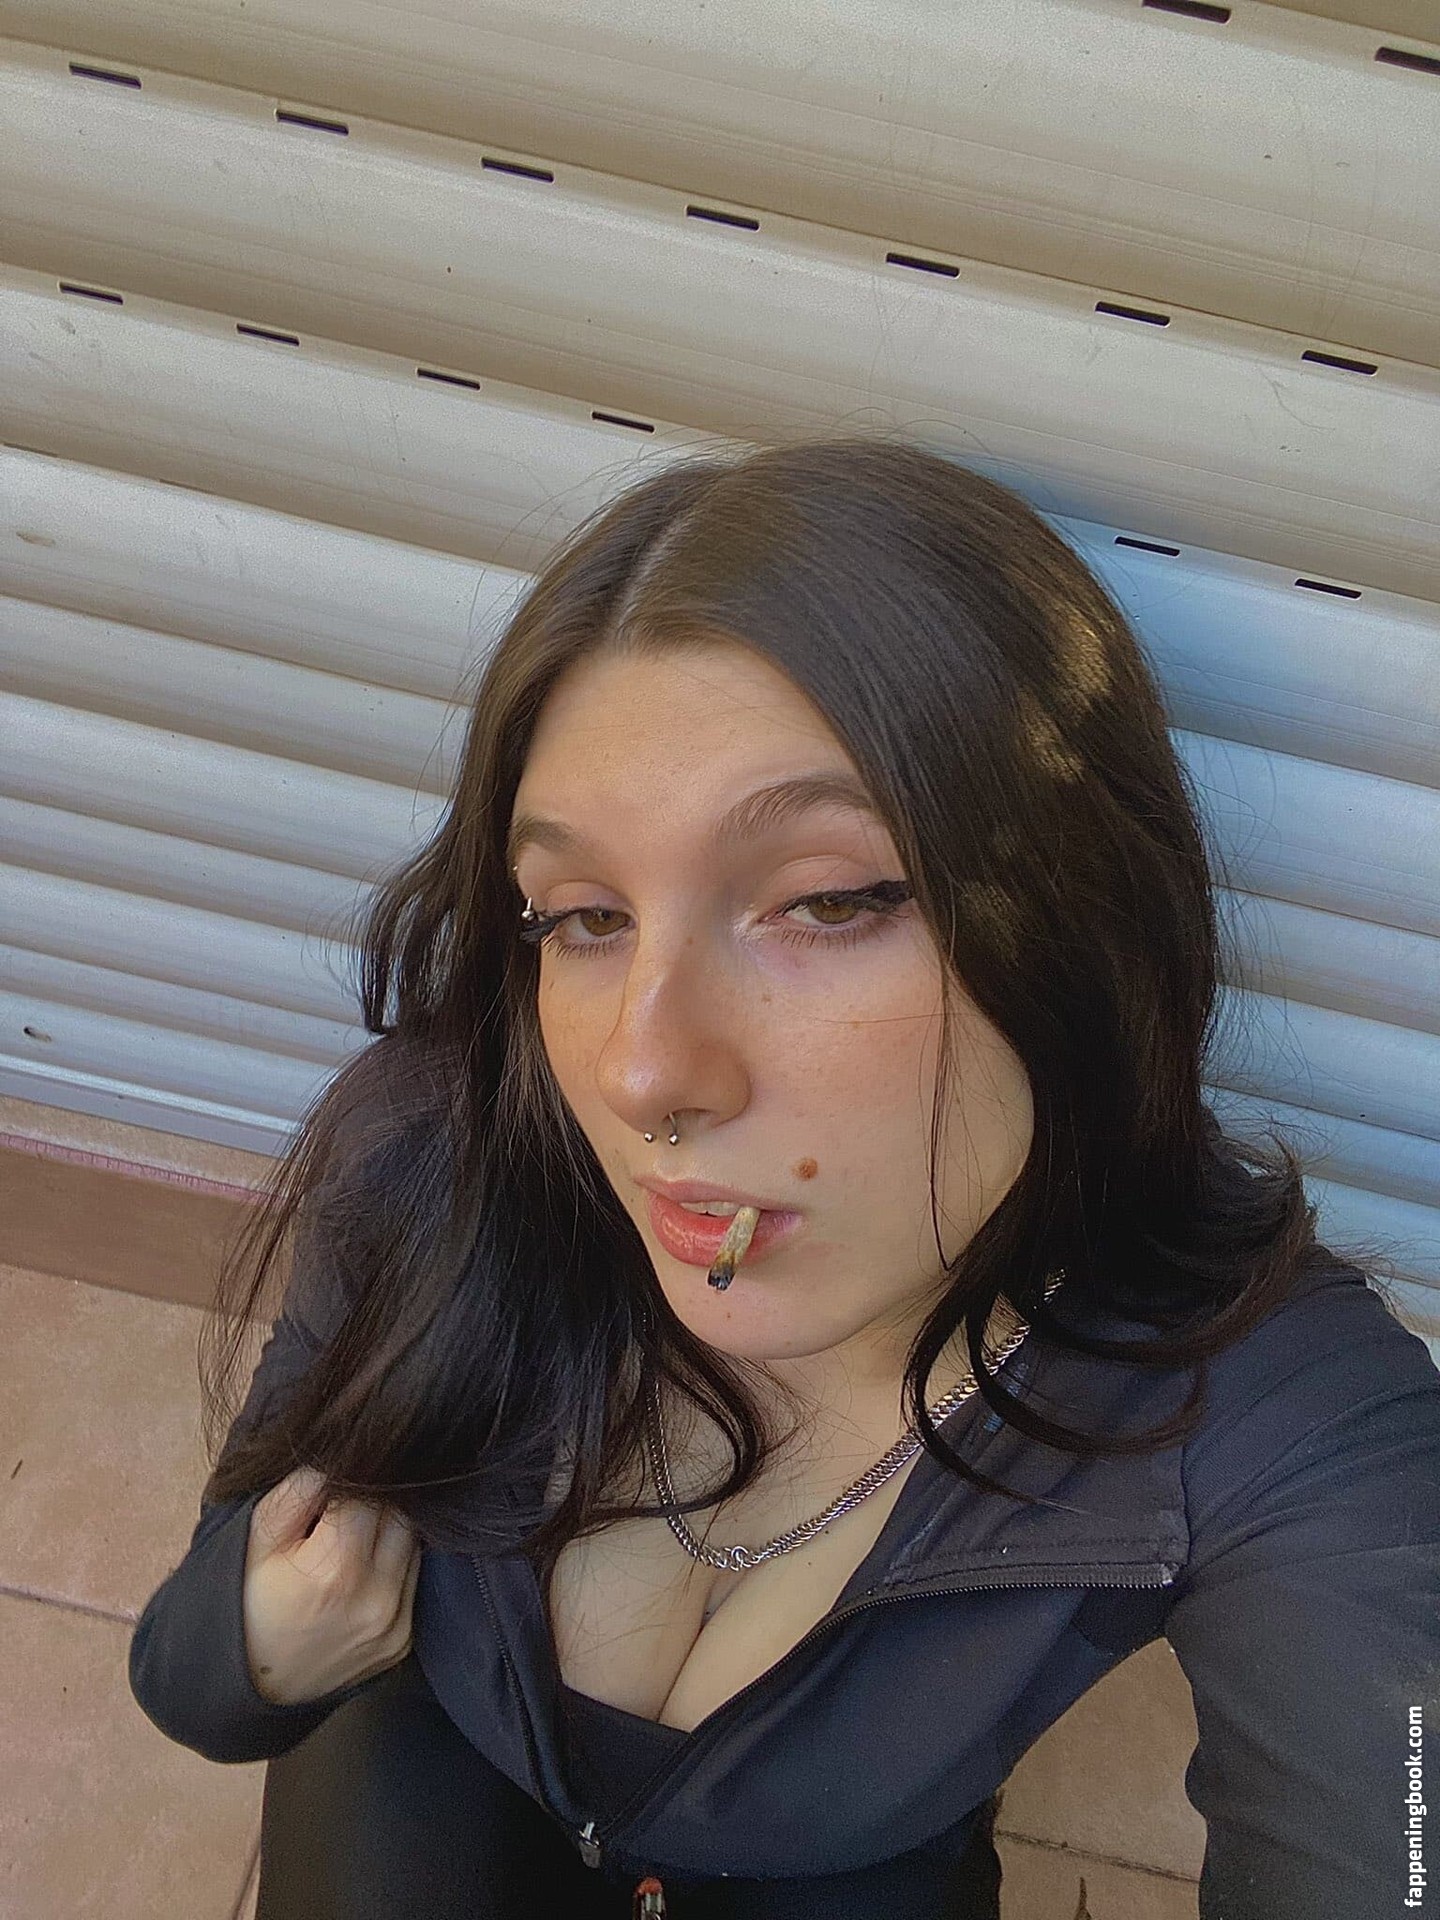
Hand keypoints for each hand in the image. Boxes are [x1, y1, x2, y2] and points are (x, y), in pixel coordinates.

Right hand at [242, 1465, 420, 1706]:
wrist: (252, 1688)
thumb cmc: (249, 1605)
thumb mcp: (257, 1541)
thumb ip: (298, 1491)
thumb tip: (335, 1460)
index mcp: (337, 1570)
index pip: (369, 1493)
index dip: (347, 1483)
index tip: (327, 1494)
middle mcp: (376, 1598)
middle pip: (400, 1515)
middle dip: (373, 1503)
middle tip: (339, 1515)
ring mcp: (395, 1624)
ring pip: (413, 1544)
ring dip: (389, 1532)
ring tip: (350, 1542)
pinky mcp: (404, 1641)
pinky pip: (412, 1579)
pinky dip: (393, 1566)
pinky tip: (360, 1573)